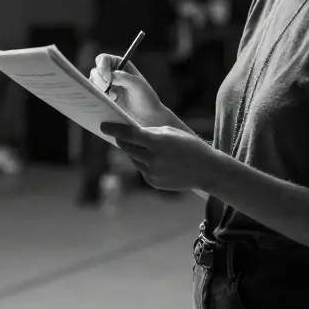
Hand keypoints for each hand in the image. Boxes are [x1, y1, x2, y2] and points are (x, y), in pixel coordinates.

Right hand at [91, 54, 176, 128]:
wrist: (148, 117)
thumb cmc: (146, 99)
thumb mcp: (138, 85)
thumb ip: (124, 78)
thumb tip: (110, 76)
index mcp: (121, 65)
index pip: (104, 59)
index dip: (103, 67)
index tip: (108, 79)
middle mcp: (112, 73)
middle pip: (96, 70)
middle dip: (100, 80)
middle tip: (108, 89)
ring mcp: (107, 86)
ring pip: (93, 82)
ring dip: (100, 89)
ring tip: (114, 97)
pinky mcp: (104, 97)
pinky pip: (94, 93)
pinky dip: (99, 96)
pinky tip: (112, 101)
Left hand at [99, 122, 223, 191]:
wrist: (205, 169)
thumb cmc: (188, 146)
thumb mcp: (170, 132)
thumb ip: (149, 132)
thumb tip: (130, 133)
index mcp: (157, 143)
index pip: (129, 134)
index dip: (114, 130)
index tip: (103, 126)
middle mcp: (152, 159)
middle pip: (127, 148)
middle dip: (122, 140)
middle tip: (120, 135)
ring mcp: (152, 173)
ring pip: (133, 159)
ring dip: (135, 152)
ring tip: (148, 148)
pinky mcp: (153, 182)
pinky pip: (142, 169)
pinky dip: (144, 163)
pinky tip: (158, 161)